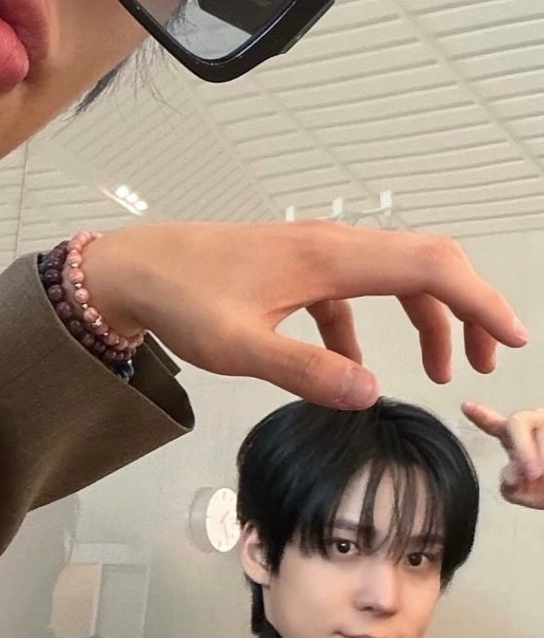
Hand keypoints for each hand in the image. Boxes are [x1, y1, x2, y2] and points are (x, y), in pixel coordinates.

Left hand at [81, 219, 526, 408]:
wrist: (131, 269)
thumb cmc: (181, 300)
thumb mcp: (239, 347)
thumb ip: (306, 371)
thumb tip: (372, 392)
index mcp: (330, 258)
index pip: (430, 267)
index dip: (479, 299)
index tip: (512, 337)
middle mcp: (332, 245)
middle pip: (425, 264)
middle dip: (466, 308)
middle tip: (489, 360)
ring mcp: (314, 253)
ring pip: (393, 276)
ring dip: (426, 318)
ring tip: (443, 372)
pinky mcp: (295, 268)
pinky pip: (353, 291)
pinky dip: (371, 325)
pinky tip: (356, 368)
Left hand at [461, 402, 543, 508]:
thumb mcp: (529, 495)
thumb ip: (512, 489)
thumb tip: (511, 476)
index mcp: (520, 440)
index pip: (497, 425)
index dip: (482, 416)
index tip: (465, 406)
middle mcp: (536, 425)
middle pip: (517, 421)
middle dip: (523, 447)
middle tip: (532, 473)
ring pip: (540, 430)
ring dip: (541, 454)